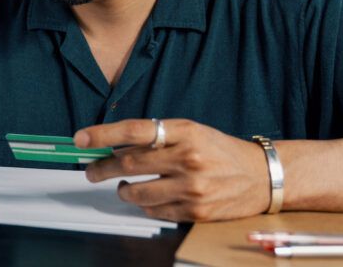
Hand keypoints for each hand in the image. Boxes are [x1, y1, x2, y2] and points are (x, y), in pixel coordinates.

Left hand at [74, 119, 269, 221]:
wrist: (262, 177)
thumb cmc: (219, 150)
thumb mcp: (191, 131)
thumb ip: (157, 137)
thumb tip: (115, 145)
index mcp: (184, 132)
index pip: (134, 130)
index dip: (102, 134)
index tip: (80, 139)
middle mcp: (187, 158)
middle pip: (129, 163)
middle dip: (102, 168)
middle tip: (91, 171)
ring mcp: (192, 187)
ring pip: (137, 192)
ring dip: (123, 190)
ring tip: (123, 186)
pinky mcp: (196, 212)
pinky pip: (154, 211)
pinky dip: (144, 205)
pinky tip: (148, 197)